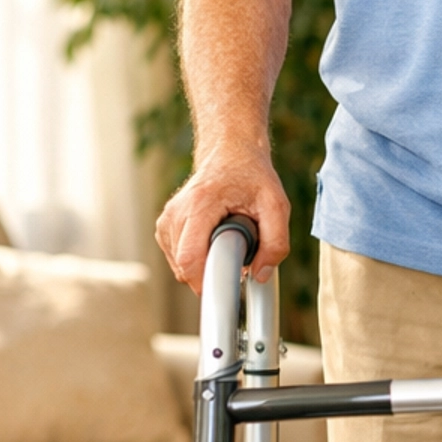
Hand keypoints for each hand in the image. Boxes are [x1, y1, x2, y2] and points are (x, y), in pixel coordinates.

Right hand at [155, 149, 290, 293]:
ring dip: (205, 265)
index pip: (190, 259)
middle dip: (212, 273)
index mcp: (200, 205)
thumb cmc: (252, 176)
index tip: (228, 289)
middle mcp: (176, 213)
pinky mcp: (165, 227)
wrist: (230, 153)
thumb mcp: (277, 205)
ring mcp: (166, 220)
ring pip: (179, 266)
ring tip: (225, 242)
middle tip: (238, 258)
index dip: (207, 282)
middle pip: (184, 267)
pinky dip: (196, 259)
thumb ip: (276, 243)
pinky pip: (177, 259)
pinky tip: (212, 241)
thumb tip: (260, 275)